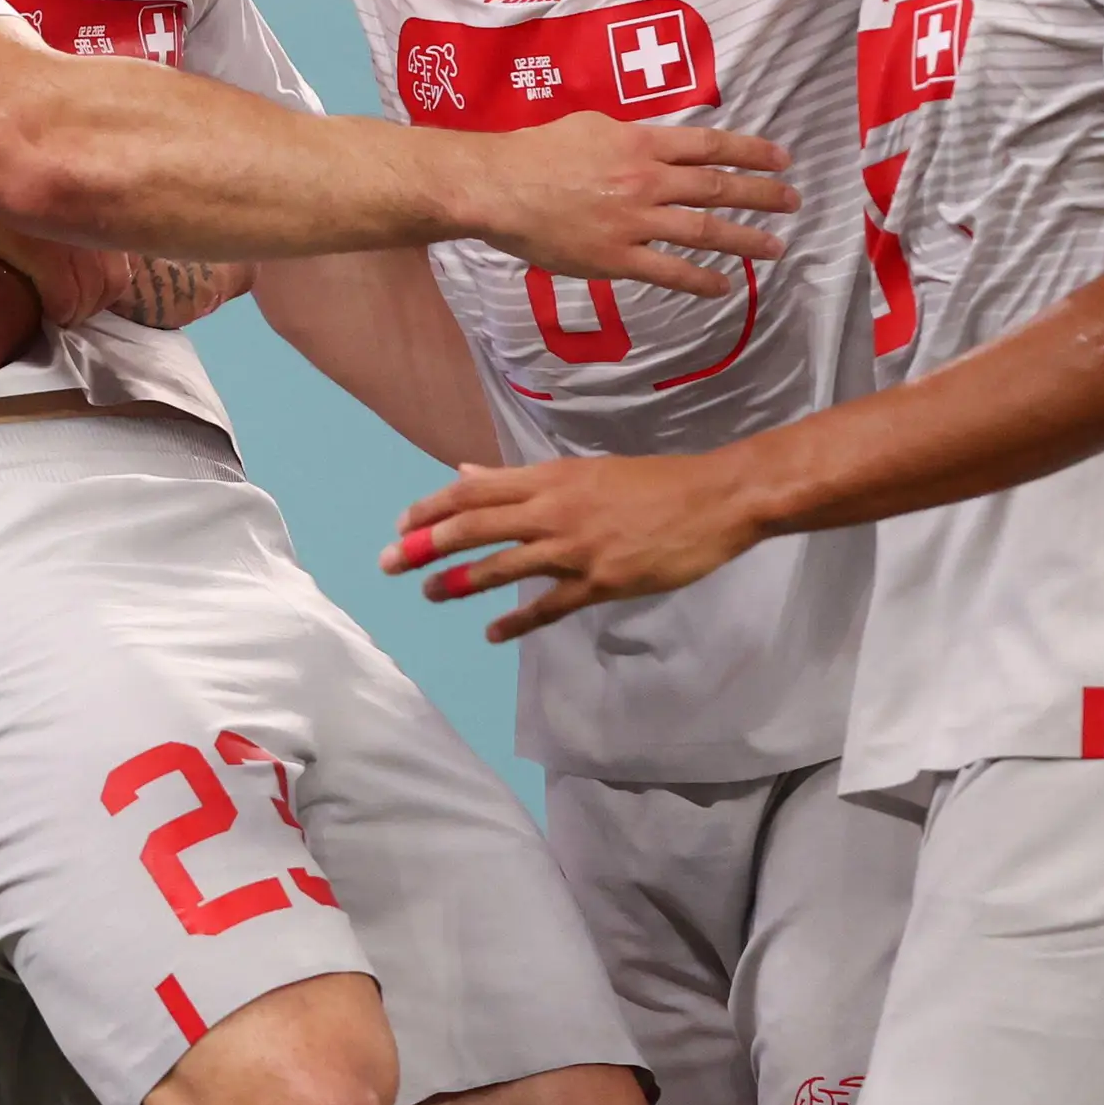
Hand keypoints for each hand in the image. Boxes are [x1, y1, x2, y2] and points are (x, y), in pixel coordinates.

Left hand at [381, 453, 763, 640]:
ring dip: (457, 582)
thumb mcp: (581, 471)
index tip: (401, 524)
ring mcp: (576, 548)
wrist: (714, 498)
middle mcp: (553, 509)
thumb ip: (522, 479)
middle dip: (424, 545)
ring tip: (428, 592)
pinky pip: (547, 606)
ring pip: (501, 566)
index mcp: (550, 478)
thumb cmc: (652, 482)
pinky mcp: (601, 582)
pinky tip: (492, 633)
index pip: (473, 490)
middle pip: (473, 526)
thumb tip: (464, 473)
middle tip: (388, 564)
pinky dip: (515, 621)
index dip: (430, 507)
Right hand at [460, 114, 796, 296]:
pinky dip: (700, 280)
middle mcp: (647, 180)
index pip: (710, 145)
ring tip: (774, 247)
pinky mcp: (616, 257)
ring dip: (745, 240)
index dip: (751, 152)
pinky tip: (723, 285)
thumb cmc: (536, 151)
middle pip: (718, 187)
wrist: (498, 187)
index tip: (781, 159)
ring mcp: (634, 221)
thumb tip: (658, 145)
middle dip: (762, 195)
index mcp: (641, 143)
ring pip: (703, 231)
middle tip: (793, 202)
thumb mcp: (591, 125)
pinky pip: (669, 271)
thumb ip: (631, 137)